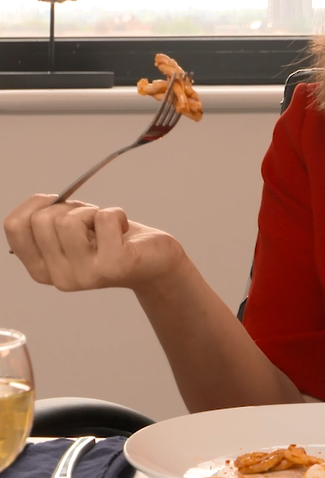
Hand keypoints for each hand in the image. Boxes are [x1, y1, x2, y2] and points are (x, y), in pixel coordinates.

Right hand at [3, 194, 185, 291]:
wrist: (155, 262)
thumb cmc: (112, 242)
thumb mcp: (72, 234)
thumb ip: (49, 223)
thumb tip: (40, 202)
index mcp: (41, 269)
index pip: (14, 226)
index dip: (34, 204)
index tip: (57, 202)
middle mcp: (58, 277)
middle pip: (42, 219)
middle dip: (69, 207)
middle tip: (90, 220)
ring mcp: (85, 275)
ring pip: (69, 220)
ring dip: (92, 212)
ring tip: (106, 227)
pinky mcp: (113, 265)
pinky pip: (104, 218)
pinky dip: (116, 214)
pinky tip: (124, 231)